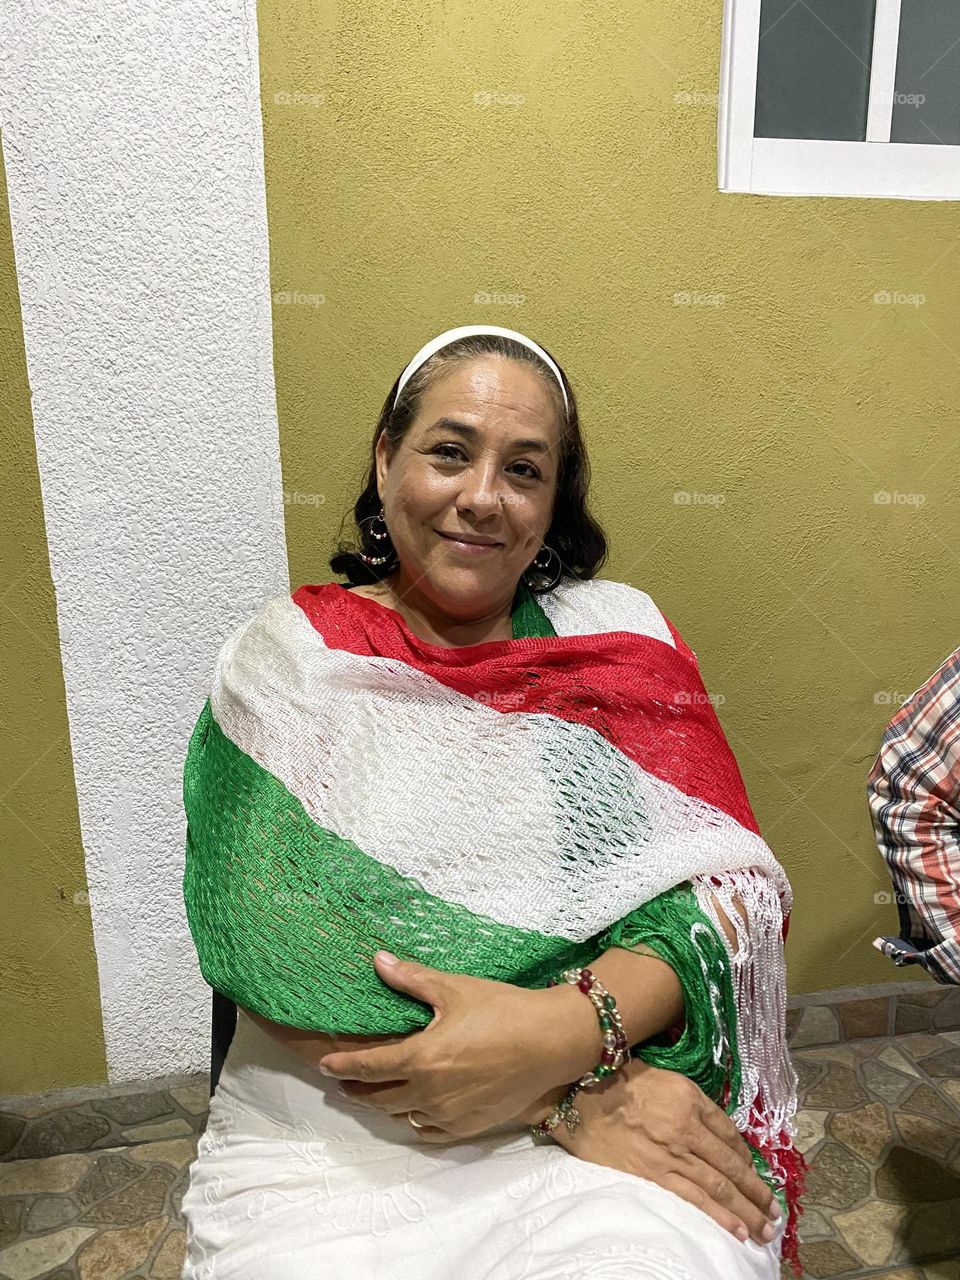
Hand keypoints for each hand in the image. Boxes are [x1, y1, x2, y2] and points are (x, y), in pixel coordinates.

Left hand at [317, 952, 588, 1139]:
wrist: (550, 1041)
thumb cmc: (502, 1009)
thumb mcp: (454, 989)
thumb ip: (411, 980)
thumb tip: (377, 961)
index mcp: (421, 1058)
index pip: (368, 1066)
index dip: (342, 1065)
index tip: (324, 1065)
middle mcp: (429, 1092)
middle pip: (379, 1098)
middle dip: (357, 1089)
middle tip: (343, 1082)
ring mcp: (449, 1114)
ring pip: (401, 1116)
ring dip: (383, 1106)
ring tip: (373, 1095)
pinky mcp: (469, 1126)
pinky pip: (429, 1131)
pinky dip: (413, 1122)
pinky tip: (411, 1113)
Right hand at [543, 1059, 782, 1247]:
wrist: (580, 1096)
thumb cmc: (620, 1081)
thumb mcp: (665, 1078)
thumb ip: (695, 1103)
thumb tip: (721, 1133)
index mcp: (691, 1101)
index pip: (730, 1135)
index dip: (749, 1159)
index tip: (759, 1177)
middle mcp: (687, 1130)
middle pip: (731, 1167)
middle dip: (757, 1193)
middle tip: (775, 1214)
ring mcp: (671, 1156)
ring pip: (719, 1188)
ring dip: (747, 1211)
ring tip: (764, 1230)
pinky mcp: (652, 1176)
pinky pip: (693, 1199)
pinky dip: (718, 1216)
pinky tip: (736, 1229)